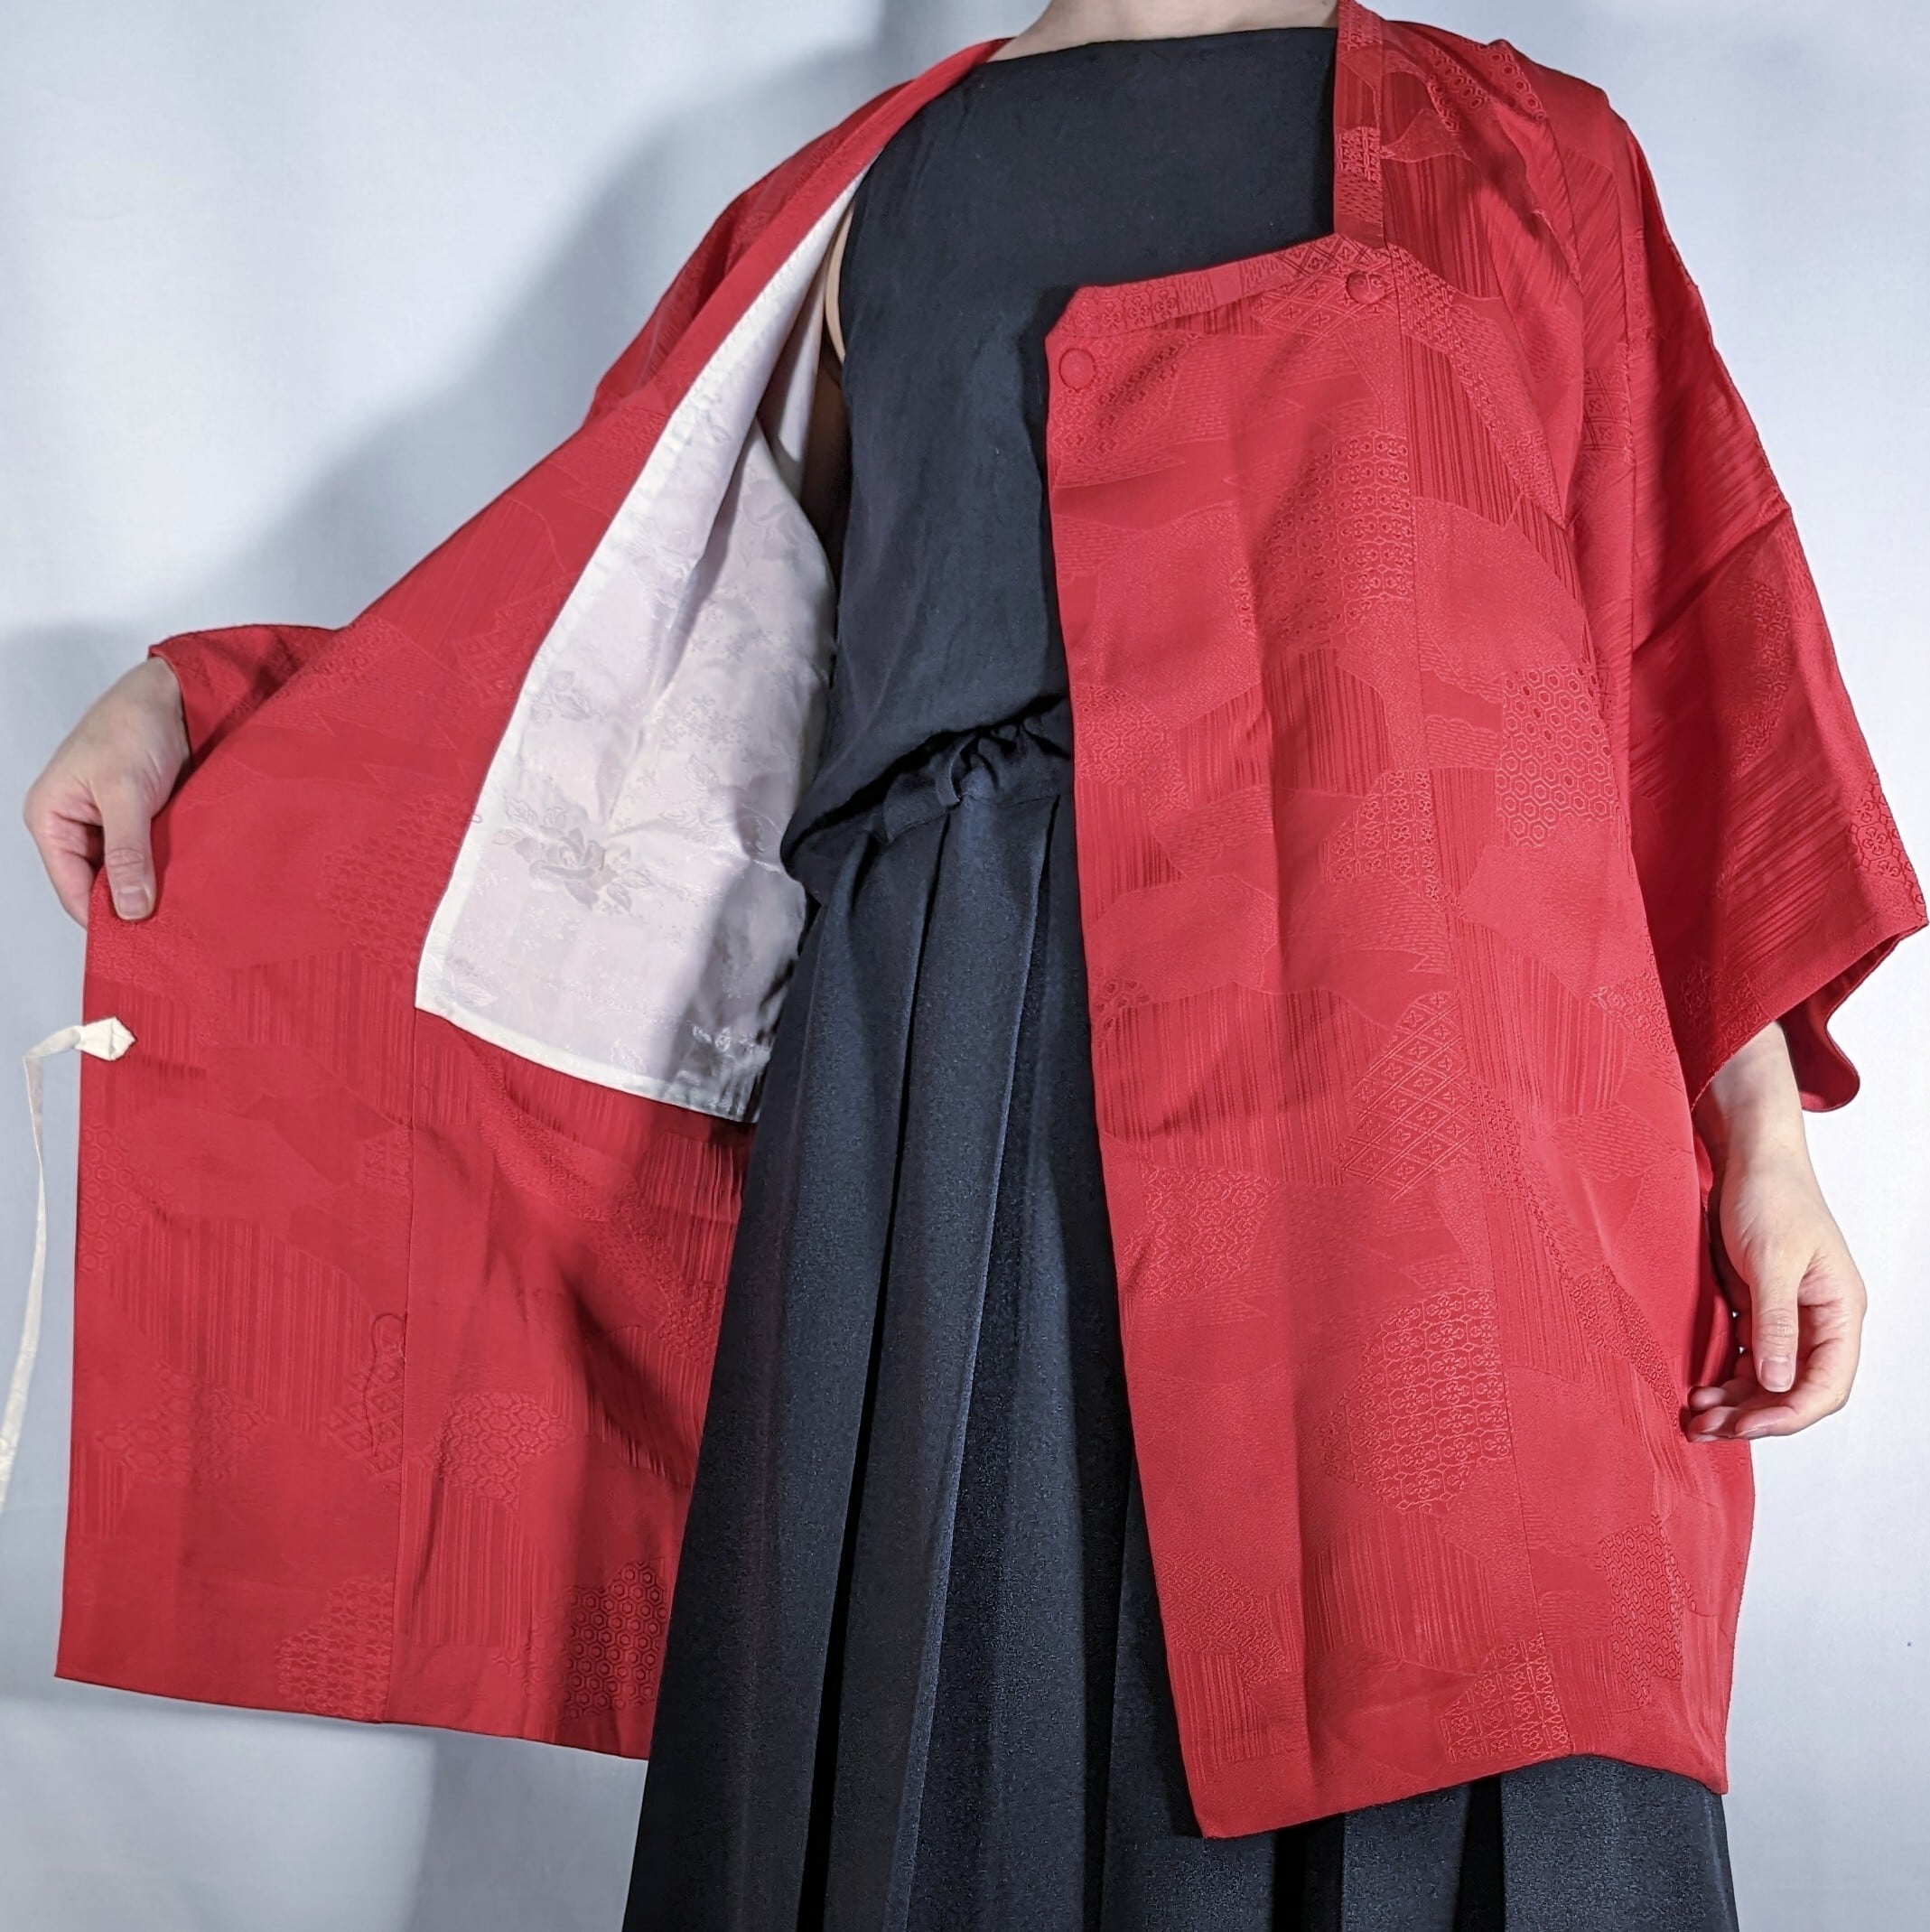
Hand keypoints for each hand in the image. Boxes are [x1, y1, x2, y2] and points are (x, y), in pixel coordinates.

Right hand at [22, 655, 188, 926]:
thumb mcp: (126, 793)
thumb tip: (129, 908)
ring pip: (129, 873)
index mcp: (51, 818)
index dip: (104, 917)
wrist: (177, 696)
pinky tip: (190, 885)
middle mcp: (75, 826)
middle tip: (169, 932)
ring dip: (153, 887)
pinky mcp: (142, 820)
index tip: (140, 943)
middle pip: (99, 885)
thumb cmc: (134, 726)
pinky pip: (151, 856)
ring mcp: (110, 824)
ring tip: (184, 911)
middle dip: (131, 905)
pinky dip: (168, 869)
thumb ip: (128, 852)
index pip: (71, 889)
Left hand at [1686, 1021, 1865, 1442]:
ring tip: (1695, 1420)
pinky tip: (1698, 1393)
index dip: (1791, 1414)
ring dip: (1736, 1404)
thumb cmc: (1770, 1196)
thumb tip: (1781, 1382)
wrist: (1748, 1158)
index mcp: (1839, 1310)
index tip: (1748, 1426)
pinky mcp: (1758, 1309)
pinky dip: (1725, 1379)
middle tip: (1708, 1430)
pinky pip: (1747, 1359)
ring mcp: (1788, 1317)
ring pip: (1769, 1381)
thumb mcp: (1772, 1259)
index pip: (1829, 1383)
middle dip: (1756, 1416)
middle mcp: (1819, 1321)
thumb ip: (1776, 1321)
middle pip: (1797, 1390)